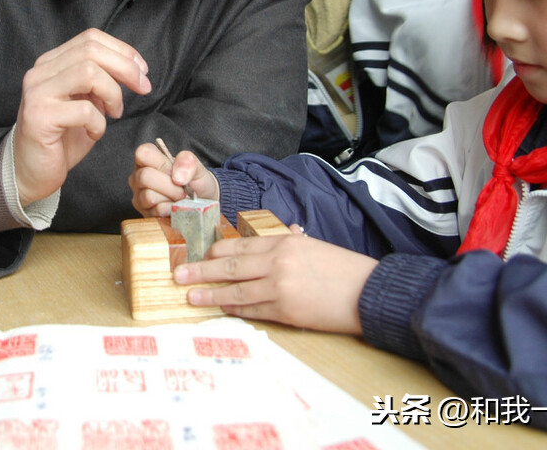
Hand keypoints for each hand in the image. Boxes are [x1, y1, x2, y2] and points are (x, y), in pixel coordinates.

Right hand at [13, 29, 151, 205]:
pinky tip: (94, 133)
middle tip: (143, 88)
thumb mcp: (86, 102)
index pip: (90, 38)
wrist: (31, 172)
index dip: (122, 51)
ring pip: (88, 72)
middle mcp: (39, 72)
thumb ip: (101, 81)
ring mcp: (37, 93)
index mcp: (51, 63)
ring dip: (113, 93)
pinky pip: (84, 110)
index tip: (142, 71)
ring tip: (115, 113)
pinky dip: (99, 123)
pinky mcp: (39, 117)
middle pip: (91, 51)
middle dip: (126, 68)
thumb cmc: (62, 138)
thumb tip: (133, 68)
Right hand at [129, 142, 218, 216]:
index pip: (143, 153)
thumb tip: (177, 177)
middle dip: (170, 185)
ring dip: (171, 198)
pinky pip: (156, 211)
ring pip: (149, 196)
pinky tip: (176, 207)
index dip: (162, 163)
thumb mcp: (196, 167)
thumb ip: (188, 162)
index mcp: (148, 159)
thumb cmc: (194, 182)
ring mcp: (139, 196)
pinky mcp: (144, 214)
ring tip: (181, 199)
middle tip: (183, 190)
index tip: (175, 172)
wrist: (202, 203)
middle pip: (144, 176)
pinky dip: (171, 210)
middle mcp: (139, 176)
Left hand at [173, 229, 377, 333]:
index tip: (201, 254)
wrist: (367, 292)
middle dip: (201, 271)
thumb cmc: (343, 269)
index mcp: (283, 242)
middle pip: (230, 266)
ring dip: (210, 294)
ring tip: (190, 296)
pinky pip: (253, 310)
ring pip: (236, 290)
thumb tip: (282, 235)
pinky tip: (221, 308)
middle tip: (179, 274)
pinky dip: (235, 309)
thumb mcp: (314, 246)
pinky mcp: (286, 311)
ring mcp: (280, 287)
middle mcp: (277, 262)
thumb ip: (292, 242)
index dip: (216, 251)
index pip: (240, 245)